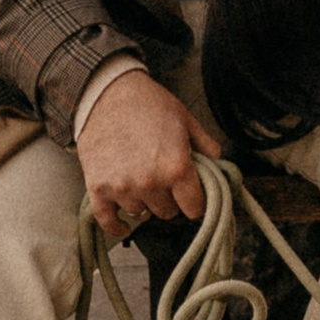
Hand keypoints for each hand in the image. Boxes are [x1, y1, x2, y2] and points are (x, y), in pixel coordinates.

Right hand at [78, 71, 220, 244]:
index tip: (192, 195)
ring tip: (141, 178)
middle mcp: (150, 182)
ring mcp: (122, 188)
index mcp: (176, 167)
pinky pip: (109, 221)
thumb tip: (221, 167)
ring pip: (141, 213)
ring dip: (144, 201)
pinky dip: (117, 226)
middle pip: (168, 212)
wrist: (108, 93)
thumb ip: (207, 147)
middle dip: (169, 199)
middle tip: (163, 179)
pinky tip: (125, 226)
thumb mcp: (186, 120)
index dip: (195, 201)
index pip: (194, 208)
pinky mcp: (98, 188)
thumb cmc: (150, 104)